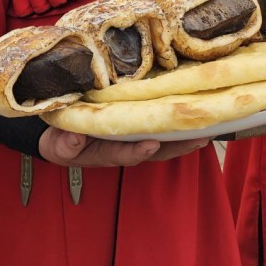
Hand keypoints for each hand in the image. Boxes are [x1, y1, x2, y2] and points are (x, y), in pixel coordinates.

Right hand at [38, 127, 209, 166]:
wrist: (63, 135)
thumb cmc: (61, 141)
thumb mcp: (58, 145)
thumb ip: (65, 144)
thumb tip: (73, 139)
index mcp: (106, 152)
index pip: (124, 153)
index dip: (138, 151)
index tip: (151, 144)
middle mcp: (126, 147)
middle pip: (156, 150)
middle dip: (177, 146)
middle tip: (199, 138)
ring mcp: (135, 138)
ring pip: (164, 140)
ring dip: (185, 137)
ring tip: (207, 129)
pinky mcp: (139, 125)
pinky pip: (161, 126)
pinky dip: (178, 123)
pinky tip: (195, 113)